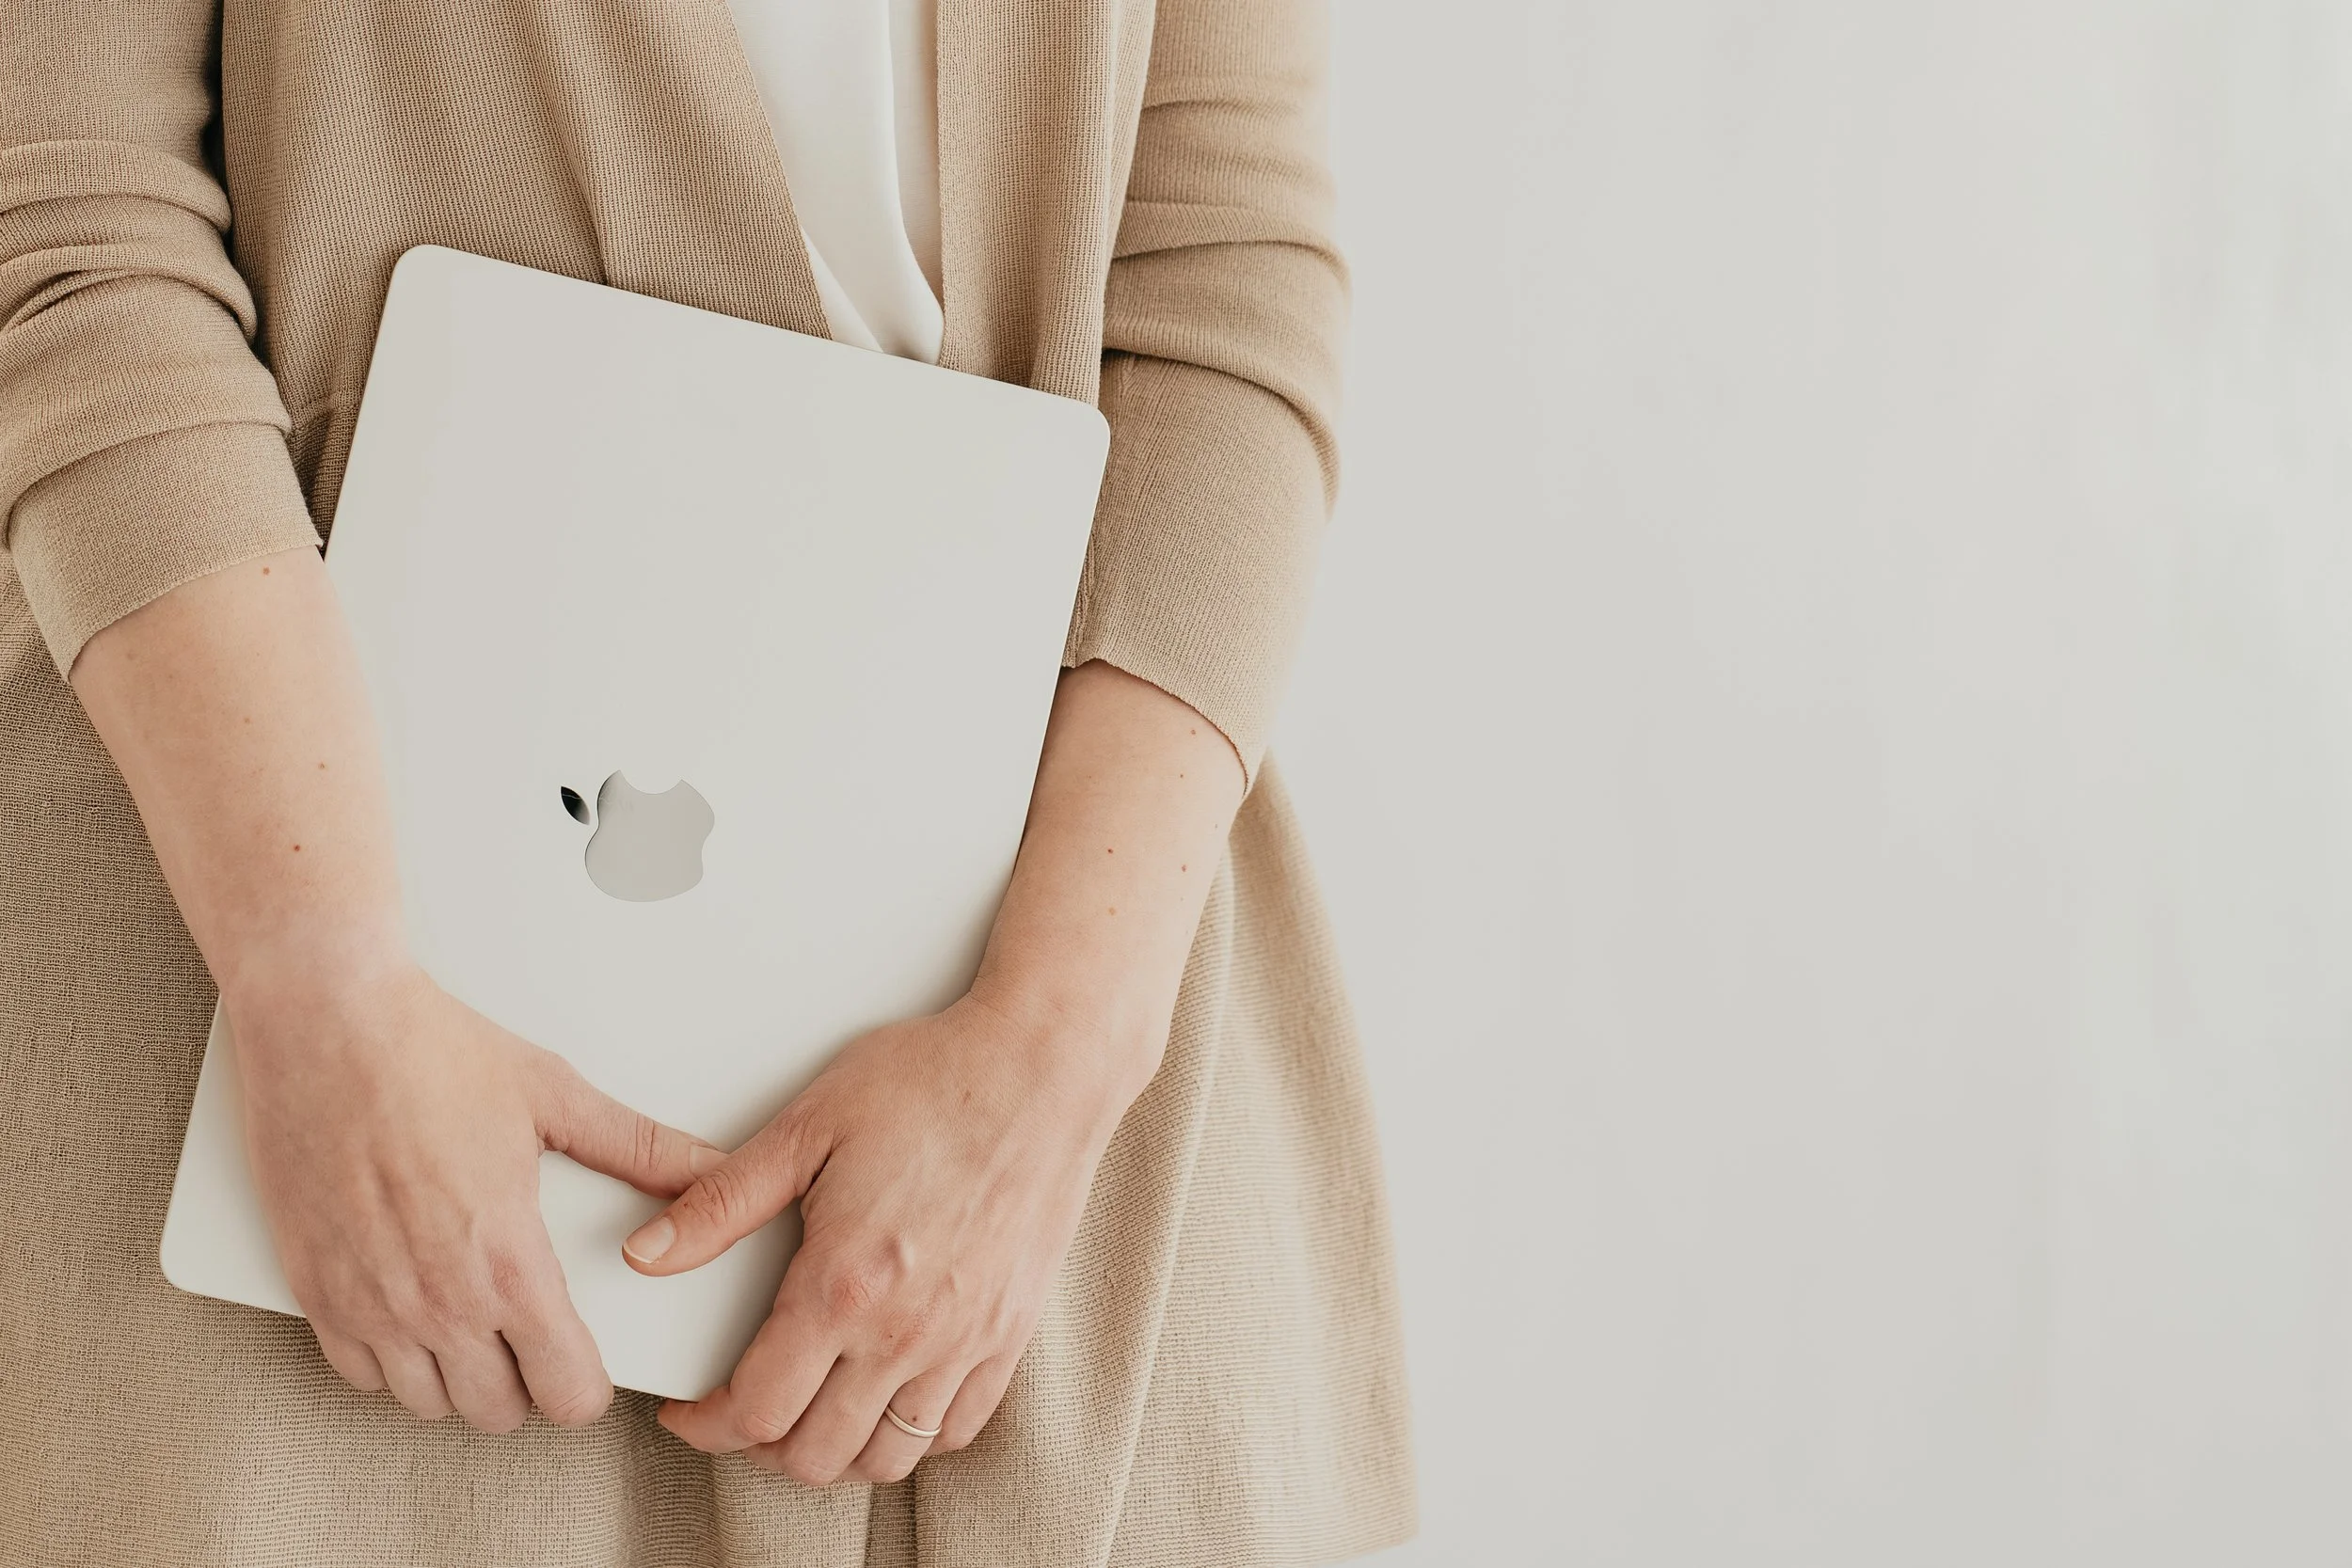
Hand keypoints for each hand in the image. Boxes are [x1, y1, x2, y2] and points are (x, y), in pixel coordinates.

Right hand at [229, 959, 721, 1431]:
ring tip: (477, 1322)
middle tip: (535, 1335)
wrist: (326, 1021)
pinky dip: (392, 1359)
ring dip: (459, 1376)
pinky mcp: (313, 1288)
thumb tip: (710, 1169)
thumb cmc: (434, 1051)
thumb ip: (640, 1149)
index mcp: (506, 1261)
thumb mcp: (555, 1097)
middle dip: (527, 1383)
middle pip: (497, 1412)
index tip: (589, 1363)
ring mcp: (368, 1302)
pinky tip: (414, 1313)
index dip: (587, 1388)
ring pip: (427, 1403)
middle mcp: (435, 1300)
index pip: (565, 1391)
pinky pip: (359, 1373)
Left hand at [625, 989, 1150, 1483]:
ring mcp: (965, 1340)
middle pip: (814, 1457)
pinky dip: (909, 1435)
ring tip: (811, 1408)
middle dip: (760, 1447)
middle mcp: (906, 1331)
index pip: (757, 1411)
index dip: (707, 1425)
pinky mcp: (1008, 1333)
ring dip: (834, 1451)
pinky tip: (885, 1395)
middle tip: (745, 1406)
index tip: (694, 1410)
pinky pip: (953, 1430)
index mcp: (843, 1285)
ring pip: (885, 1459)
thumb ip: (720, 1202)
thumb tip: (645, 1252)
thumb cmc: (933, 1081)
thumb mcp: (808, 1126)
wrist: (1042, 1068)